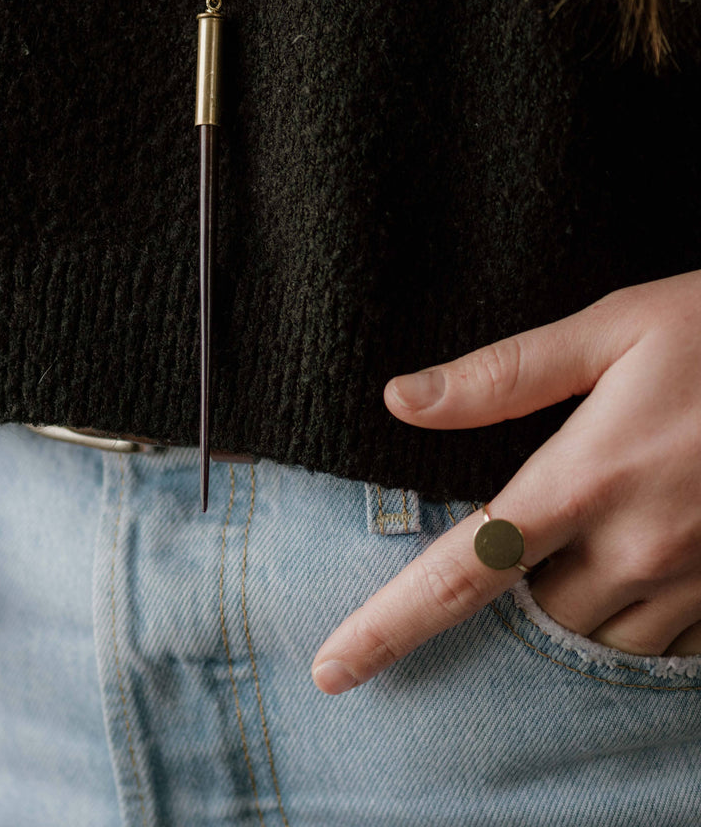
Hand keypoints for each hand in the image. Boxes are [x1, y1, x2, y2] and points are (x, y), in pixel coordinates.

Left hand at [311, 272, 700, 693]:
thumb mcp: (613, 330)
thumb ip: (501, 374)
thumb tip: (401, 399)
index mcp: (586, 477)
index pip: (464, 571)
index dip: (389, 626)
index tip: (335, 670)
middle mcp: (638, 546)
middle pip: (525, 623)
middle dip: (485, 621)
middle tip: (467, 585)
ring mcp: (696, 581)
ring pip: (593, 647)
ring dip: (554, 627)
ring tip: (541, 583)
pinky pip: (663, 650)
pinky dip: (623, 632)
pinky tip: (615, 585)